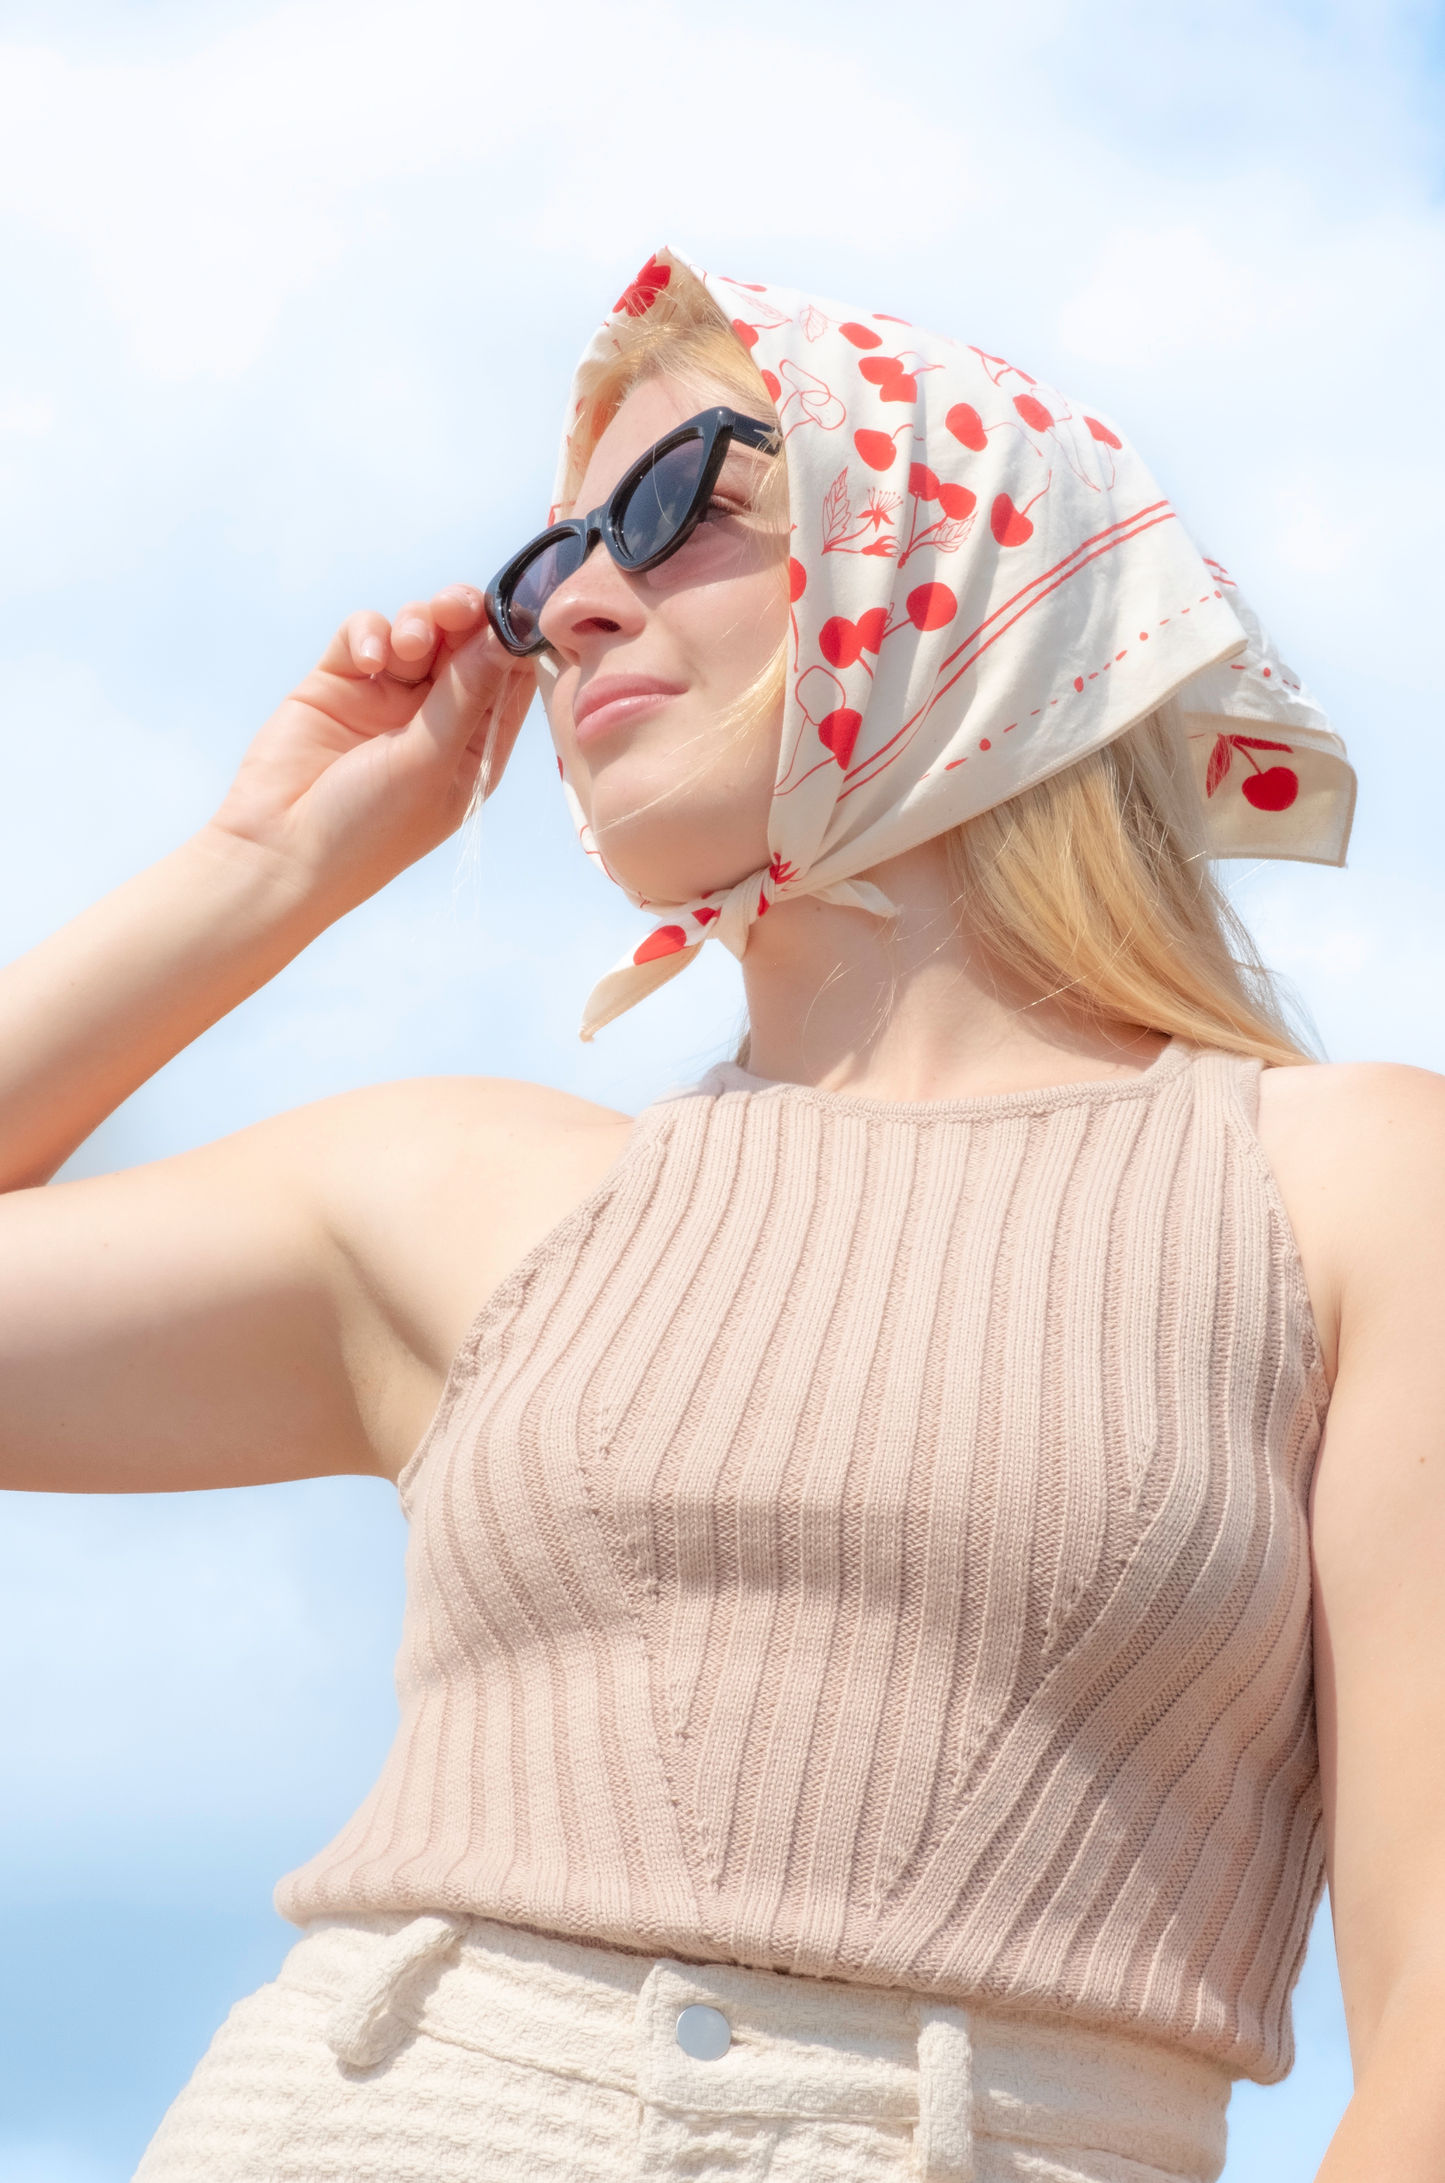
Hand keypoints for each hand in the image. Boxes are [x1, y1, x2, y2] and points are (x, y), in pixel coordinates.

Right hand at [207, 585, 534, 916]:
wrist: (280, 850)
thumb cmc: (369, 828)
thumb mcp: (431, 763)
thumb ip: (466, 695)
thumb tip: (503, 637)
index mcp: (472, 748)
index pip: (507, 681)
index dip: (513, 641)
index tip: (515, 613)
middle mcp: (434, 719)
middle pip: (464, 646)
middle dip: (466, 618)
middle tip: (460, 607)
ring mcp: (385, 698)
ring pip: (417, 631)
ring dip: (419, 623)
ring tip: (410, 643)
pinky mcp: (338, 682)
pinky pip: (363, 634)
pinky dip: (370, 633)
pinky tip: (368, 659)